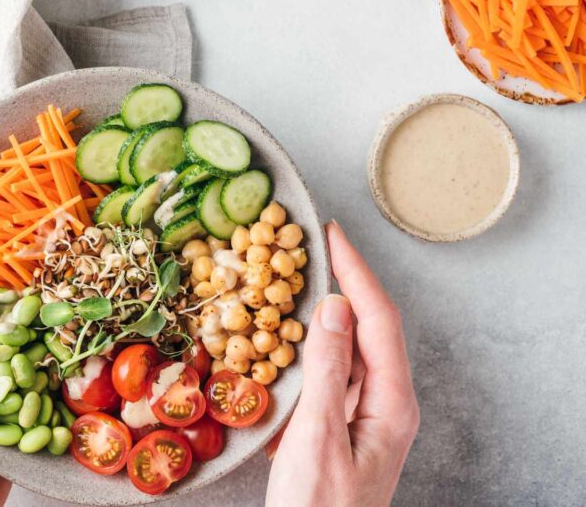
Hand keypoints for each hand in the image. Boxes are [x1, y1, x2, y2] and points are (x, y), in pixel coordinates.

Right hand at [266, 221, 419, 506]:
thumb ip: (326, 371)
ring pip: (345, 351)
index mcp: (391, 403)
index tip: (332, 235)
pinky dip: (305, 350)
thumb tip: (331, 307)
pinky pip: (327, 376)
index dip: (356, 273)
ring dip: (320, 315)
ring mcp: (362, 417)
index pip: (378, 320)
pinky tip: (282, 341)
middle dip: (341, 284)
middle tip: (310, 248)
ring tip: (293, 282)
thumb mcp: (317, 438)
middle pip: (367, 329)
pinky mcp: (339, 428)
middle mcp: (383, 405)